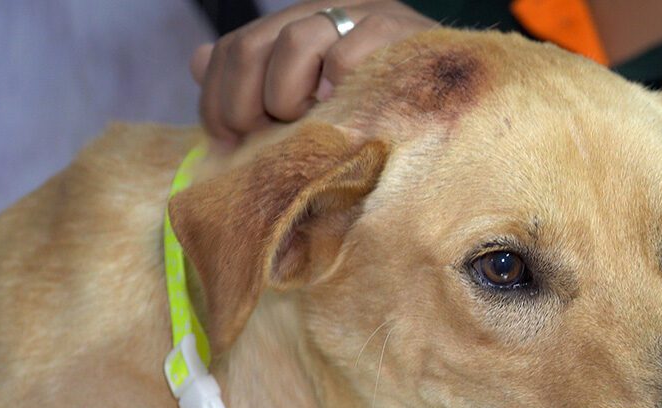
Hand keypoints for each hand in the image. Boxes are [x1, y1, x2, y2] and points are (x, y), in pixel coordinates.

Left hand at [190, 1, 436, 145]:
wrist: (466, 117)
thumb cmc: (380, 122)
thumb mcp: (310, 106)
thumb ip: (255, 83)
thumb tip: (196, 61)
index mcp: (301, 25)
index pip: (232, 47)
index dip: (217, 98)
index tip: (229, 140)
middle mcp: (328, 11)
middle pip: (253, 45)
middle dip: (244, 103)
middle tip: (260, 139)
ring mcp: (366, 17)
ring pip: (296, 41)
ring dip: (290, 96)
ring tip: (311, 124)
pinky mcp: (399, 32)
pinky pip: (346, 55)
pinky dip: (340, 89)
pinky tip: (351, 113)